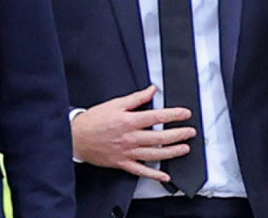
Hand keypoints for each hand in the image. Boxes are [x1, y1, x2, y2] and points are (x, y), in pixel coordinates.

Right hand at [71, 85, 195, 181]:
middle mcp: (131, 137)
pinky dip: (154, 175)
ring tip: (184, 149)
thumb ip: (136, 98)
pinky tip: (165, 176)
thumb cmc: (94, 120)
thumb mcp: (115, 103)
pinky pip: (141, 170)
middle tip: (190, 132)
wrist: (77, 136)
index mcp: (129, 121)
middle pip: (160, 137)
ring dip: (172, 152)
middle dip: (178, 134)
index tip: (184, 113)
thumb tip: (151, 90)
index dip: (174, 115)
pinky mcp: (123, 163)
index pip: (157, 117)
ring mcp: (128, 152)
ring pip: (155, 154)